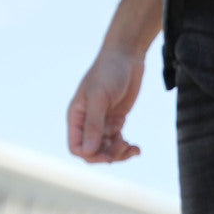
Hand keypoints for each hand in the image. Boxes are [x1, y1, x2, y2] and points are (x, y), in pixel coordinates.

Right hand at [67, 48, 144, 162]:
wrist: (127, 56)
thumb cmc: (108, 72)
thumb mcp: (99, 98)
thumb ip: (93, 125)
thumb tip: (88, 152)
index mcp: (77, 117)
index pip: (76, 148)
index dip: (90, 156)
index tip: (108, 156)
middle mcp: (87, 122)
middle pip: (93, 152)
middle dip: (109, 155)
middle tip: (124, 146)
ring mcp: (102, 122)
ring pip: (107, 150)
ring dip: (120, 153)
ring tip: (133, 148)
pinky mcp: (116, 121)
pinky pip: (118, 142)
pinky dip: (127, 148)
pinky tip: (137, 148)